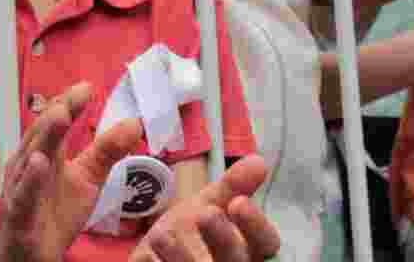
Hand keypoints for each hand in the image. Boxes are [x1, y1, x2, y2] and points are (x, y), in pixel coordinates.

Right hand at [0, 83, 143, 261]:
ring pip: (30, 159)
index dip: (70, 104)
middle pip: (43, 135)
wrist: (23, 254)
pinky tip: (41, 163)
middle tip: (76, 94)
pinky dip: (31, 180)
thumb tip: (135, 123)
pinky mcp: (19, 217)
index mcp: (46, 153)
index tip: (87, 86)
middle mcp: (29, 166)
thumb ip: (108, 150)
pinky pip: (23, 197)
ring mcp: (21, 190)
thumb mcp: (88, 179)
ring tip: (61, 115)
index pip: (56, 123)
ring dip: (45, 137)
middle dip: (58, 112)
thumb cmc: (53, 210)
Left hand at [131, 155, 279, 261]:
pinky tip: (147, 258)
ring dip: (182, 256)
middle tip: (205, 215)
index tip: (238, 202)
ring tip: (160, 236)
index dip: (255, 224)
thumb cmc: (190, 232)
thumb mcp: (210, 204)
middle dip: (222, 238)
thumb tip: (258, 161)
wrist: (155, 257)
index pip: (266, 241)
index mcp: (248, 249)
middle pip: (237, 260)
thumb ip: (232, 187)